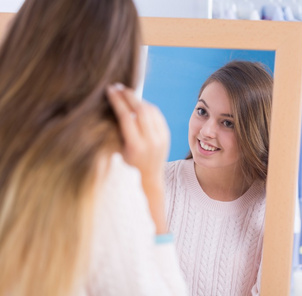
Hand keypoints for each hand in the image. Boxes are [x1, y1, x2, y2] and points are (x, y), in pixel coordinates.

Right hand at [107, 83, 169, 233]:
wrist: (149, 178)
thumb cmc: (128, 166)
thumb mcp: (118, 151)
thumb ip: (116, 130)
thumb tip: (110, 106)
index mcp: (136, 146)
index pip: (127, 116)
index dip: (118, 100)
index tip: (110, 90)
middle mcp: (151, 141)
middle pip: (141, 109)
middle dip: (128, 95)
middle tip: (118, 87)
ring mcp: (161, 138)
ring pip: (151, 110)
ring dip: (138, 99)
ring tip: (126, 94)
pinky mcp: (167, 135)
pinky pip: (157, 115)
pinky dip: (147, 107)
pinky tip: (138, 103)